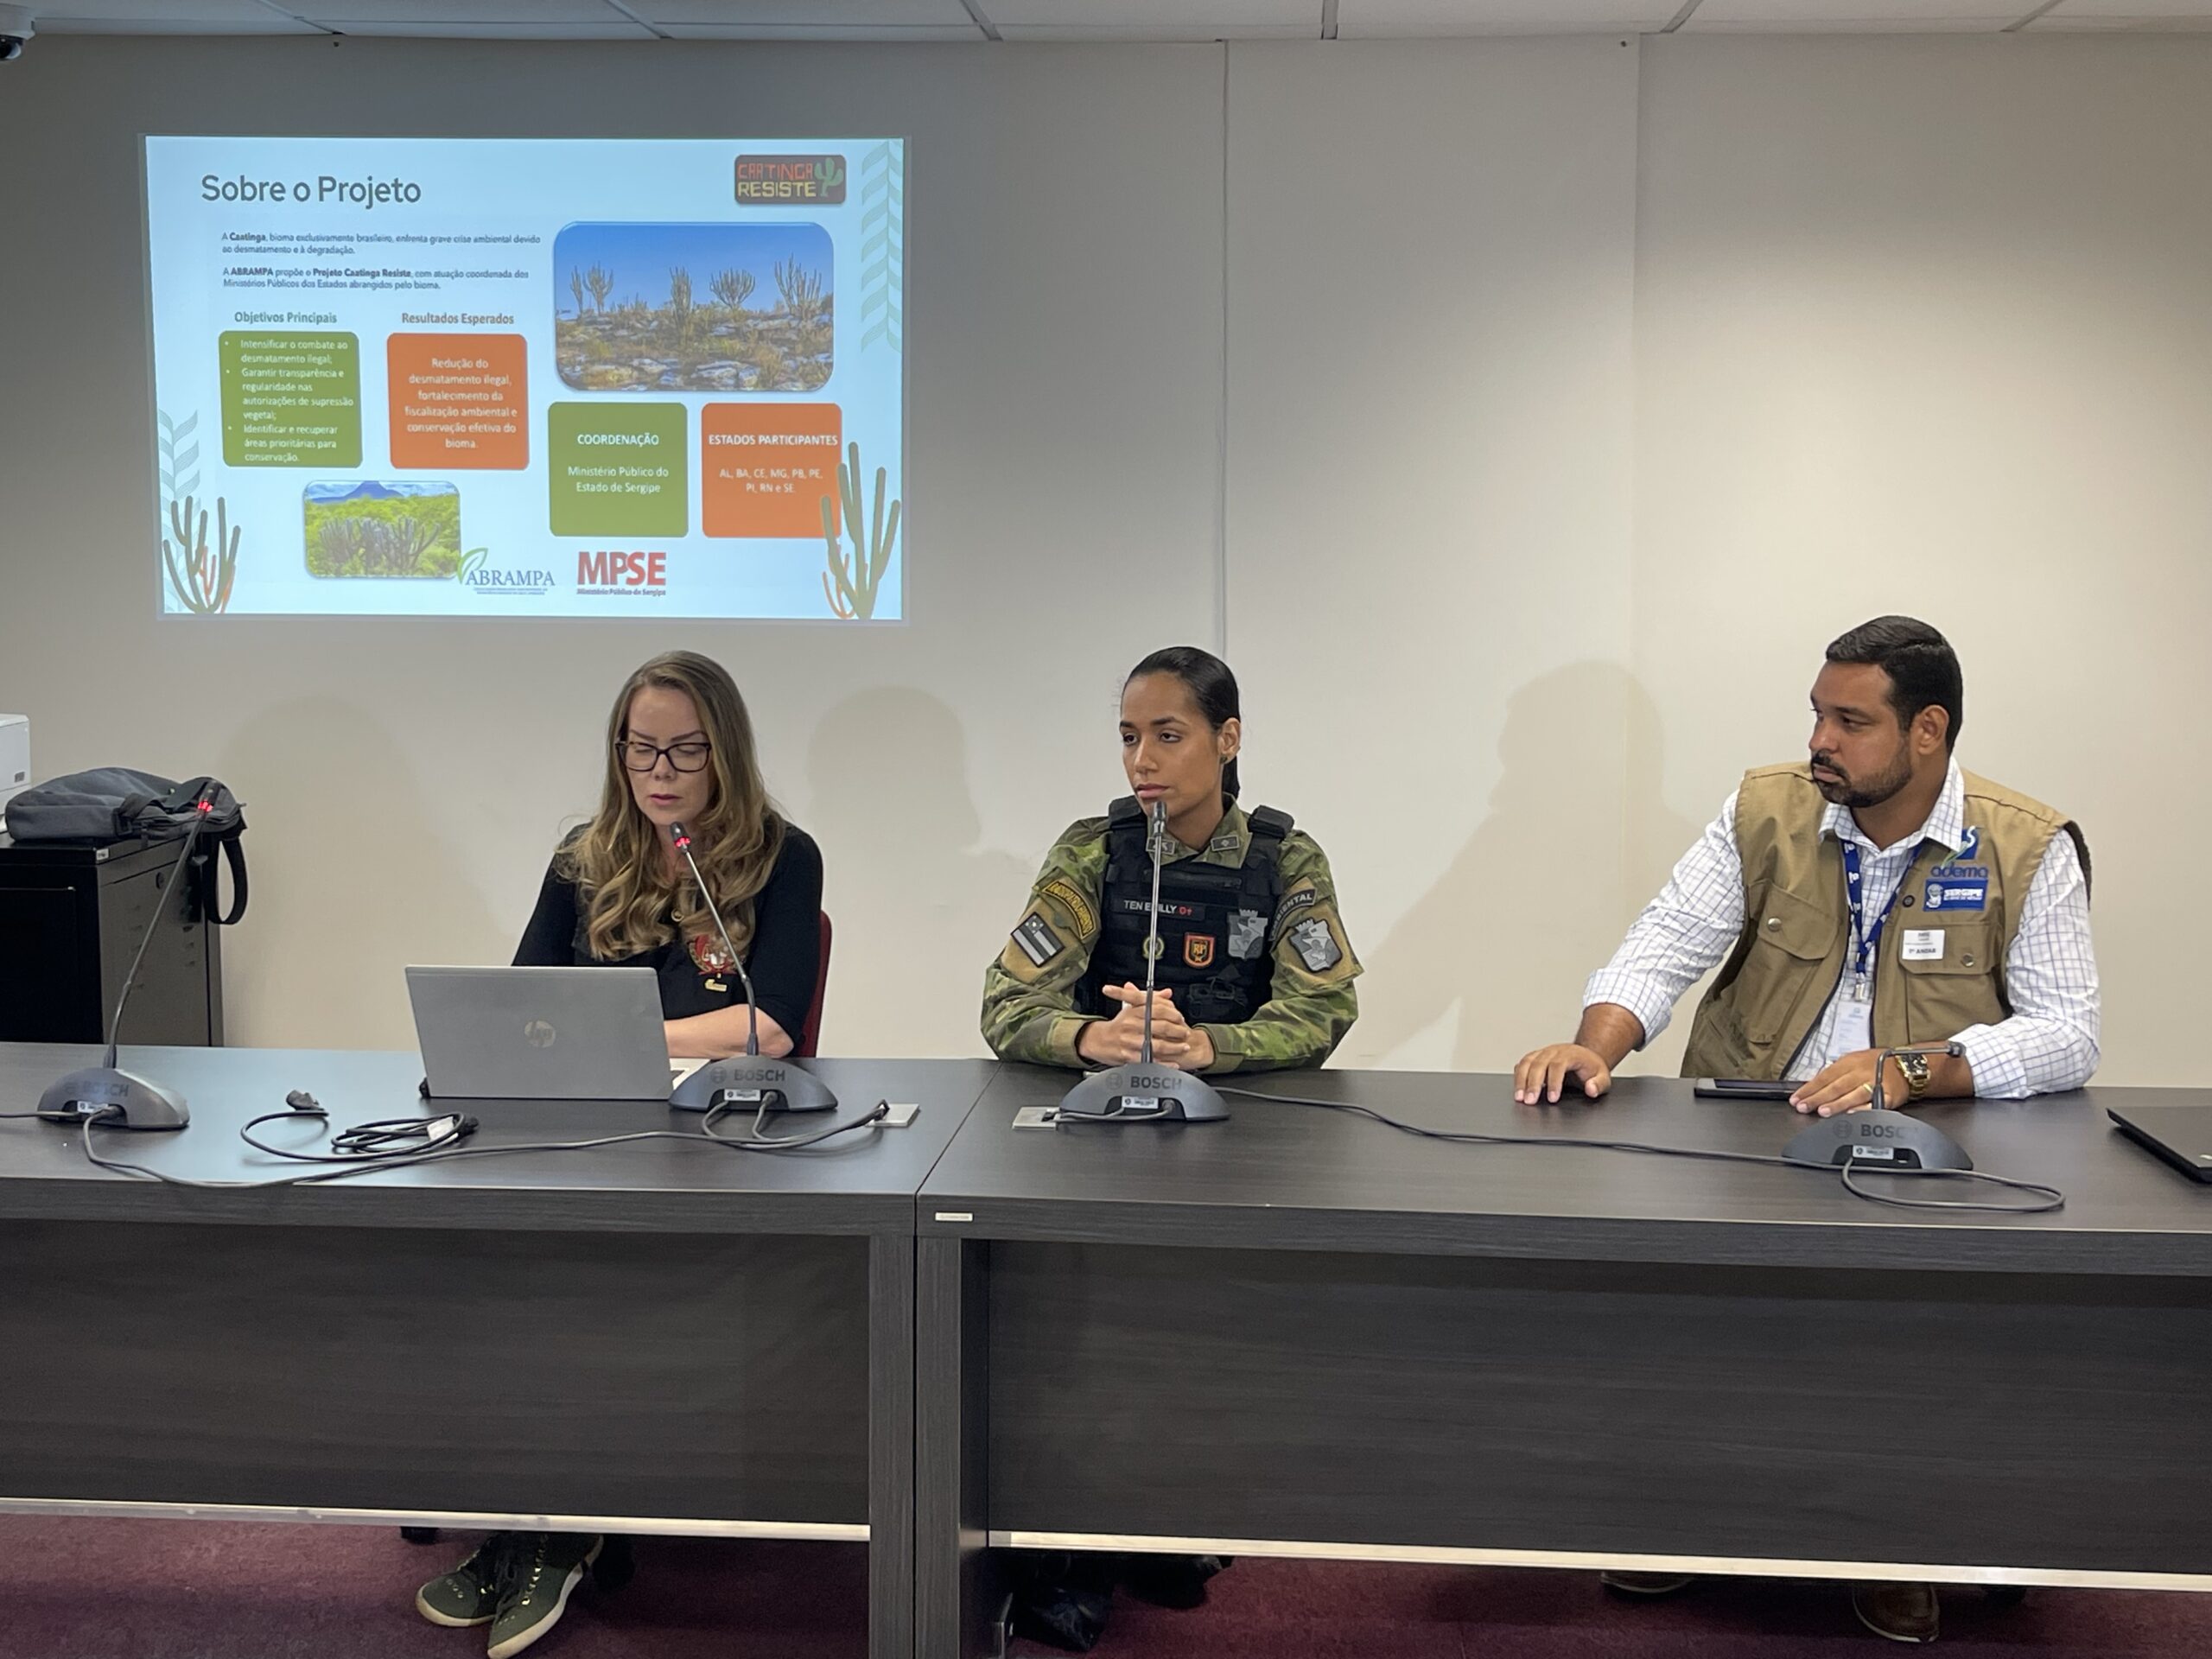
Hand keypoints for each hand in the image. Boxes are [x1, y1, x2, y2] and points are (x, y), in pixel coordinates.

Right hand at [1077, 984, 1193, 1066]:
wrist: (1097, 1040)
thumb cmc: (1117, 1025)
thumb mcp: (1131, 1007)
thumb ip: (1151, 1000)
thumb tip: (1167, 993)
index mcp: (1133, 1011)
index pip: (1158, 1009)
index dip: (1173, 1014)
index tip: (1181, 1018)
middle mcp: (1131, 1025)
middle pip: (1160, 1027)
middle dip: (1177, 1031)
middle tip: (1185, 1033)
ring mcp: (1130, 1041)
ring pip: (1157, 1045)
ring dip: (1174, 1047)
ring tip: (1183, 1047)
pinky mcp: (1128, 1056)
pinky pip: (1149, 1060)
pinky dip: (1163, 1063)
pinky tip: (1173, 1063)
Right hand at [1513, 1043, 1613, 1104]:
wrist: (1585, 1056)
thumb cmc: (1591, 1068)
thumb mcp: (1603, 1077)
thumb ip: (1599, 1084)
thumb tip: (1591, 1089)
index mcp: (1571, 1054)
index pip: (1558, 1065)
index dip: (1554, 1082)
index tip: (1552, 1099)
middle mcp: (1554, 1051)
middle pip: (1538, 1064)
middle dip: (1532, 1084)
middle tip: (1529, 1101)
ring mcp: (1543, 1053)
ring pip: (1527, 1062)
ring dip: (1521, 1080)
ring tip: (1519, 1098)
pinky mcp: (1535, 1058)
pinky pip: (1522, 1064)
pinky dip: (1518, 1076)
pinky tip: (1517, 1088)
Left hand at [1789, 1050, 1907, 1116]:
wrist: (1906, 1065)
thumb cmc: (1877, 1064)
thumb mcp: (1853, 1061)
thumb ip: (1835, 1074)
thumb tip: (1813, 1088)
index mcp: (1849, 1063)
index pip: (1824, 1076)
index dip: (1809, 1088)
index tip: (1796, 1098)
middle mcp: (1860, 1072)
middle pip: (1836, 1086)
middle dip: (1817, 1098)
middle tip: (1804, 1106)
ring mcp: (1874, 1083)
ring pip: (1852, 1094)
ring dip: (1837, 1104)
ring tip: (1822, 1111)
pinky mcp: (1888, 1095)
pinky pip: (1875, 1103)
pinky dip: (1863, 1109)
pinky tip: (1852, 1114)